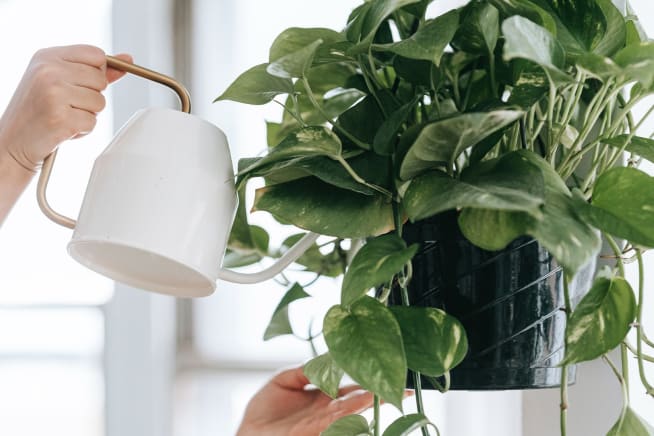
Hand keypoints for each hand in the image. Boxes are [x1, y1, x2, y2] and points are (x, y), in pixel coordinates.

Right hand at [0, 45, 131, 171]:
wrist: (13, 142)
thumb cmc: (38, 111)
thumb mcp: (60, 81)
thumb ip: (95, 70)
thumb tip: (127, 60)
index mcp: (47, 56)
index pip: (96, 54)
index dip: (97, 72)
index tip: (81, 84)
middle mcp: (48, 71)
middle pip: (101, 80)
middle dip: (91, 97)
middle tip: (67, 105)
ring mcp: (53, 94)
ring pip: (100, 103)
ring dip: (87, 115)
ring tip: (64, 116)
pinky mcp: (60, 118)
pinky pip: (92, 122)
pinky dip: (82, 130)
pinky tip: (63, 129)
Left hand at [236, 366, 374, 435]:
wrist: (248, 433)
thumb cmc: (264, 411)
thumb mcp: (283, 380)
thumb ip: (305, 369)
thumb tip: (326, 358)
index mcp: (323, 397)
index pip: (351, 388)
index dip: (368, 379)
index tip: (386, 370)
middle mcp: (326, 411)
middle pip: (357, 401)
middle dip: (377, 394)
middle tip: (402, 388)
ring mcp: (320, 424)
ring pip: (348, 412)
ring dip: (365, 404)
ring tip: (381, 393)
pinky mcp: (310, 432)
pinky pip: (331, 422)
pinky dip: (345, 416)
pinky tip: (357, 408)